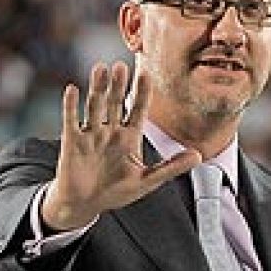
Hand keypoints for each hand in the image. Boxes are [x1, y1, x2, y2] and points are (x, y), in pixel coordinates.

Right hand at [43, 62, 200, 230]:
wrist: (86, 204)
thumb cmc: (116, 192)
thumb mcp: (148, 180)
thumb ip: (171, 167)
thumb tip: (198, 156)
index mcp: (130, 138)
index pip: (138, 110)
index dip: (142, 93)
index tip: (147, 74)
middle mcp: (111, 131)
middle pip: (115, 103)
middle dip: (118, 85)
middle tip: (121, 66)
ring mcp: (91, 134)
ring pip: (95, 106)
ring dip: (97, 88)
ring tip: (100, 69)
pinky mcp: (72, 141)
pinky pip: (71, 120)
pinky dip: (71, 105)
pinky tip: (73, 90)